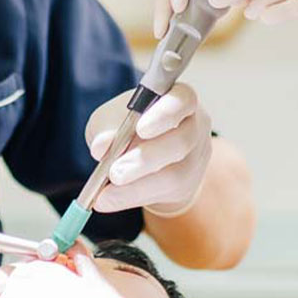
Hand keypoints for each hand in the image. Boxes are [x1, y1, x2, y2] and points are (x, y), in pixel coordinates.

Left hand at [85, 84, 211, 217]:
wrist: (145, 155)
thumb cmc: (127, 126)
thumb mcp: (110, 119)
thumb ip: (104, 128)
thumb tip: (100, 146)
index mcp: (179, 98)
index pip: (182, 100)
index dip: (163, 114)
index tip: (140, 128)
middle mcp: (195, 125)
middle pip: (180, 141)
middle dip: (144, 159)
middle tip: (114, 172)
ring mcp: (197, 156)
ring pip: (174, 174)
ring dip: (137, 185)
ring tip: (106, 193)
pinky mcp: (189, 183)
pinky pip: (164, 193)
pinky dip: (133, 197)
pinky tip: (110, 200)